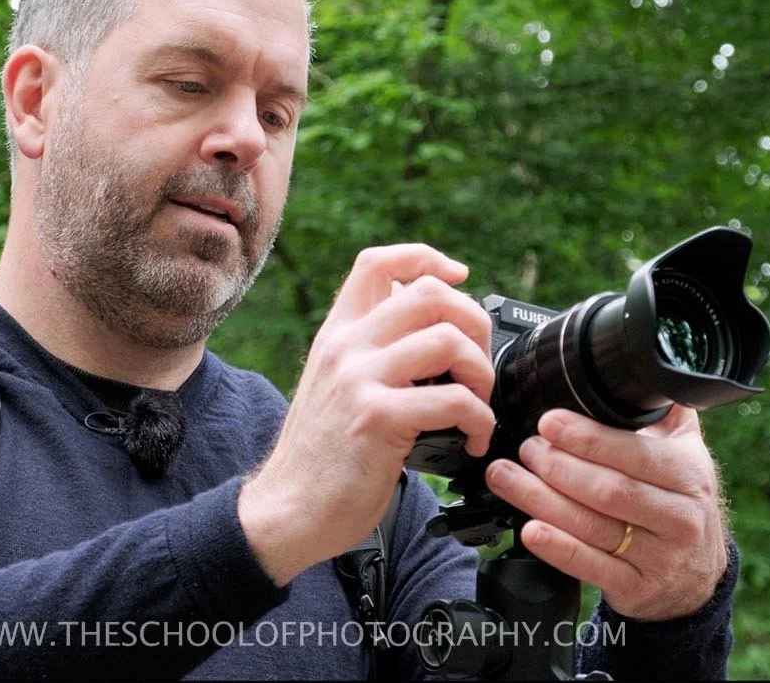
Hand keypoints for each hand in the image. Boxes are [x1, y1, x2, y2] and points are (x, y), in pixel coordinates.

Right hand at [238, 244, 496, 586]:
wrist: (287, 510)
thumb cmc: (321, 459)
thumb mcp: (335, 387)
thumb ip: (369, 356)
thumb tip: (431, 336)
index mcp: (337, 335)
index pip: (377, 263)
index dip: (426, 258)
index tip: (458, 277)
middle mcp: (345, 347)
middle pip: (429, 292)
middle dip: (474, 324)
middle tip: (477, 366)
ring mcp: (358, 380)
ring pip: (449, 340)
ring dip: (482, 374)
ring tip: (478, 405)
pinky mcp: (377, 419)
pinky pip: (454, 400)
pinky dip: (480, 420)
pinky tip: (474, 440)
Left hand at [485, 404, 728, 621]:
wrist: (696, 580)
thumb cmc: (680, 506)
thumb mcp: (688, 457)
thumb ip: (666, 415)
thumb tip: (640, 368)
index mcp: (689, 476)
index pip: (636, 454)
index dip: (589, 439)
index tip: (550, 423)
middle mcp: (678, 517)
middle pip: (609, 490)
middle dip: (557, 466)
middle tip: (525, 448)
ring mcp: (658, 557)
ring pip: (592, 525)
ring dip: (541, 500)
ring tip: (506, 477)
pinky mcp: (635, 587)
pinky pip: (591, 566)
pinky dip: (557, 548)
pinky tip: (529, 529)